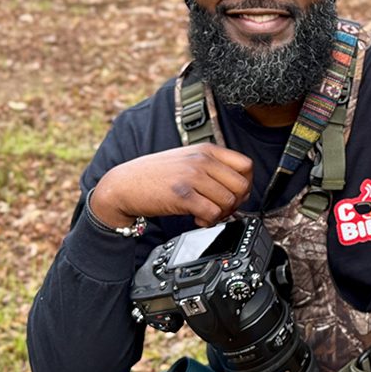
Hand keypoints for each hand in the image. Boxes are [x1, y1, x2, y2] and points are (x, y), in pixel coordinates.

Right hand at [90, 144, 252, 228]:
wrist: (124, 184)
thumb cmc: (155, 174)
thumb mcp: (188, 159)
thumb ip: (212, 166)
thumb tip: (239, 185)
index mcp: (207, 150)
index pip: (246, 165)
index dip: (245, 184)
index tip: (235, 194)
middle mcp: (202, 160)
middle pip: (241, 185)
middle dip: (236, 203)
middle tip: (222, 209)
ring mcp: (192, 177)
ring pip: (229, 201)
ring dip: (222, 214)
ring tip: (207, 214)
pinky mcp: (182, 196)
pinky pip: (212, 213)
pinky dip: (209, 221)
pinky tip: (197, 218)